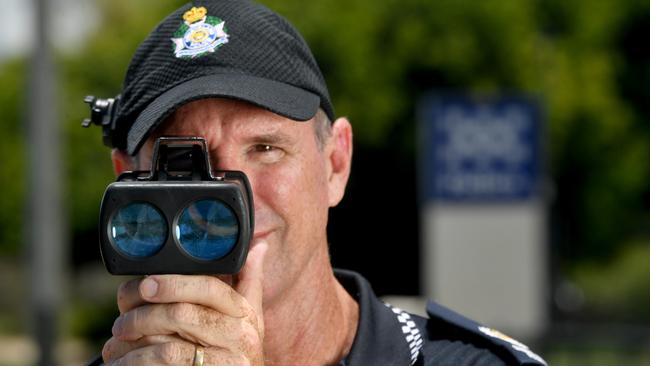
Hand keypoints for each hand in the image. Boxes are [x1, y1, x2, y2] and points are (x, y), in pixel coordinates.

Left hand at [102, 241, 267, 364]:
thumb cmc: (240, 354)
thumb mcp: (251, 319)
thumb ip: (250, 281)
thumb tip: (258, 245)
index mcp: (245, 313)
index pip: (211, 288)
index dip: (175, 283)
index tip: (145, 285)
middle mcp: (240, 337)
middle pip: (183, 315)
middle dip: (142, 316)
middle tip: (120, 324)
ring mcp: (226, 362)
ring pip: (169, 346)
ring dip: (133, 346)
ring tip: (115, 345)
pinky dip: (136, 364)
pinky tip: (122, 363)